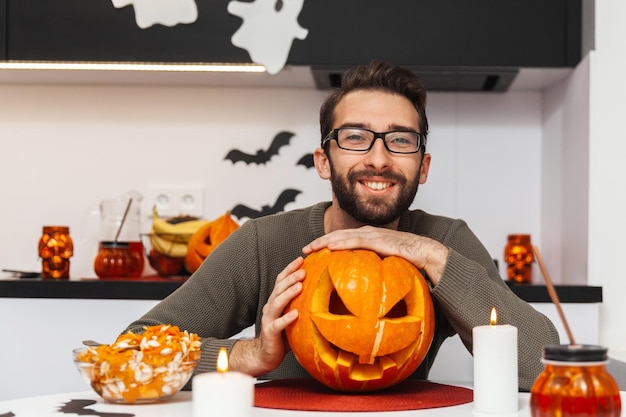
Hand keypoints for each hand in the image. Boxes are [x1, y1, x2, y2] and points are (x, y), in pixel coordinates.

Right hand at [229, 256, 304, 375]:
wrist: (266, 354)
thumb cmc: (283, 334)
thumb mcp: (293, 315)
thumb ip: (301, 303)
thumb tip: (323, 291)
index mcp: (276, 300)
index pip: (281, 280)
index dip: (290, 269)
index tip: (301, 259)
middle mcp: (270, 307)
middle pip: (278, 288)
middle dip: (291, 278)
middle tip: (303, 270)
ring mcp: (268, 319)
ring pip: (276, 303)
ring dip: (288, 293)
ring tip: (300, 286)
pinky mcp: (270, 333)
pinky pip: (278, 324)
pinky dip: (286, 318)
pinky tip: (295, 314)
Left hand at [303, 226, 448, 284]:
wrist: (427, 254)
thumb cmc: (410, 261)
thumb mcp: (386, 266)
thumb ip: (374, 270)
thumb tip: (364, 286)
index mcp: (369, 238)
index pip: (344, 239)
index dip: (327, 243)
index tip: (313, 251)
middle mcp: (369, 233)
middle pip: (339, 235)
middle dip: (321, 241)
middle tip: (304, 249)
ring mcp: (373, 235)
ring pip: (344, 236)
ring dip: (326, 241)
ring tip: (311, 247)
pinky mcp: (379, 240)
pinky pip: (356, 241)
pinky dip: (341, 243)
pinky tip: (330, 247)